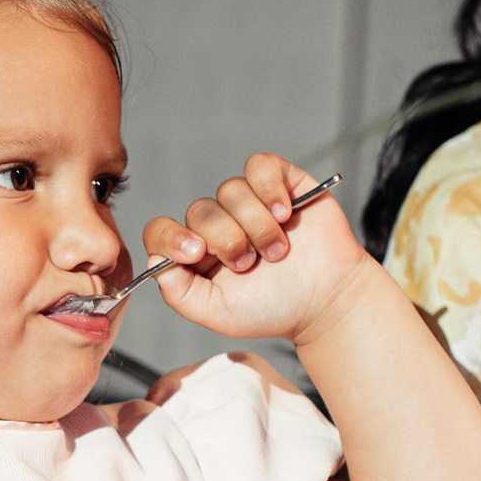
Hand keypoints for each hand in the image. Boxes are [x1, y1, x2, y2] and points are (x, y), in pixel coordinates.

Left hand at [140, 154, 373, 342]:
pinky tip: (285, 213)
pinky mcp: (279, 182)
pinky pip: (259, 166)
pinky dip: (269, 189)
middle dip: (227, 240)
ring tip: (278, 251)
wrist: (327, 300)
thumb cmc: (274, 309)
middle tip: (251, 264)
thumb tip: (154, 263)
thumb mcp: (219, 313)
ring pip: (231, 191)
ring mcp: (248, 201)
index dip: (171, 237)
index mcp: (197, 253)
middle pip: (200, 211)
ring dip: (256, 225)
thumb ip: (180, 294)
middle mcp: (218, 223)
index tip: (196, 253)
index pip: (162, 231)